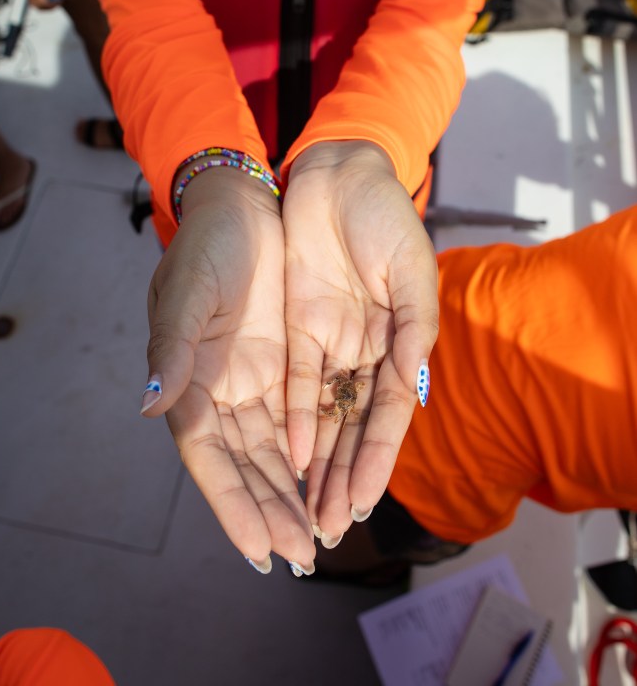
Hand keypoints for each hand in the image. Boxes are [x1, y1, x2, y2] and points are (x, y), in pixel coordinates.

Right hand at [143, 170, 314, 574]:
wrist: (243, 205)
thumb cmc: (208, 243)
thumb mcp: (189, 290)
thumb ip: (172, 346)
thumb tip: (148, 403)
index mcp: (189, 379)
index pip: (209, 458)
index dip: (231, 505)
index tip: (258, 549)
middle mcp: (219, 390)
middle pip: (245, 466)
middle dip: (270, 512)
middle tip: (301, 557)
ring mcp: (252, 379)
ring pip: (272, 451)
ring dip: (291, 495)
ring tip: (318, 537)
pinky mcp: (282, 363)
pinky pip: (298, 419)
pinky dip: (310, 455)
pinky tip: (328, 484)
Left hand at [283, 142, 438, 541]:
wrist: (340, 172)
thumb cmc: (385, 216)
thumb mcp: (409, 272)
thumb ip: (410, 331)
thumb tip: (411, 387)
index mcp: (401, 340)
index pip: (387, 415)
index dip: (375, 460)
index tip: (364, 503)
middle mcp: (365, 349)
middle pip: (353, 425)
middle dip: (342, 476)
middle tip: (328, 529)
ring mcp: (330, 339)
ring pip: (324, 413)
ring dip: (317, 462)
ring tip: (307, 510)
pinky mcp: (296, 324)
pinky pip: (295, 379)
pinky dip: (296, 415)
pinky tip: (291, 454)